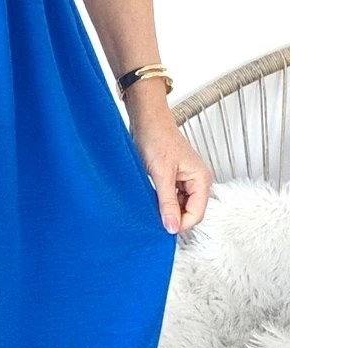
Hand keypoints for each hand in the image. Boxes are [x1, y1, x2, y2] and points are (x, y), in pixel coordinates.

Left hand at [126, 101, 212, 234]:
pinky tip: (150, 197)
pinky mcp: (174, 178)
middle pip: (189, 212)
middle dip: (173, 216)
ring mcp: (185, 180)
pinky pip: (171, 198)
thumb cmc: (157, 138)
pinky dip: (162, 201)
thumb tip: (172, 226)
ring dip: (166, 209)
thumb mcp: (161, 175)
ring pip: (179, 206)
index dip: (180, 223)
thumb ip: (167, 202)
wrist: (146, 121)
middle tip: (154, 216)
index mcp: (201, 179)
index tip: (163, 227)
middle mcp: (197, 180)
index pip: (197, 214)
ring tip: (151, 203)